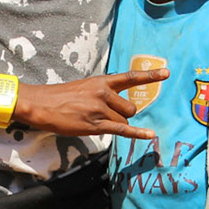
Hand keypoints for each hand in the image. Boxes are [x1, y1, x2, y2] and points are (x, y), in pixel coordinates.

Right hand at [16, 69, 166, 140]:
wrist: (42, 105)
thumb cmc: (61, 98)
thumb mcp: (84, 88)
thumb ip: (101, 93)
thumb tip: (115, 104)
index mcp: (102, 82)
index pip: (130, 77)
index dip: (150, 76)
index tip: (166, 73)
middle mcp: (104, 93)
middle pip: (130, 109)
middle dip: (123, 116)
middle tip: (105, 117)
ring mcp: (100, 109)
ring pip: (124, 122)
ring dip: (116, 125)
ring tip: (95, 123)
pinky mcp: (96, 125)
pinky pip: (122, 130)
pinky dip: (137, 133)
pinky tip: (150, 135)